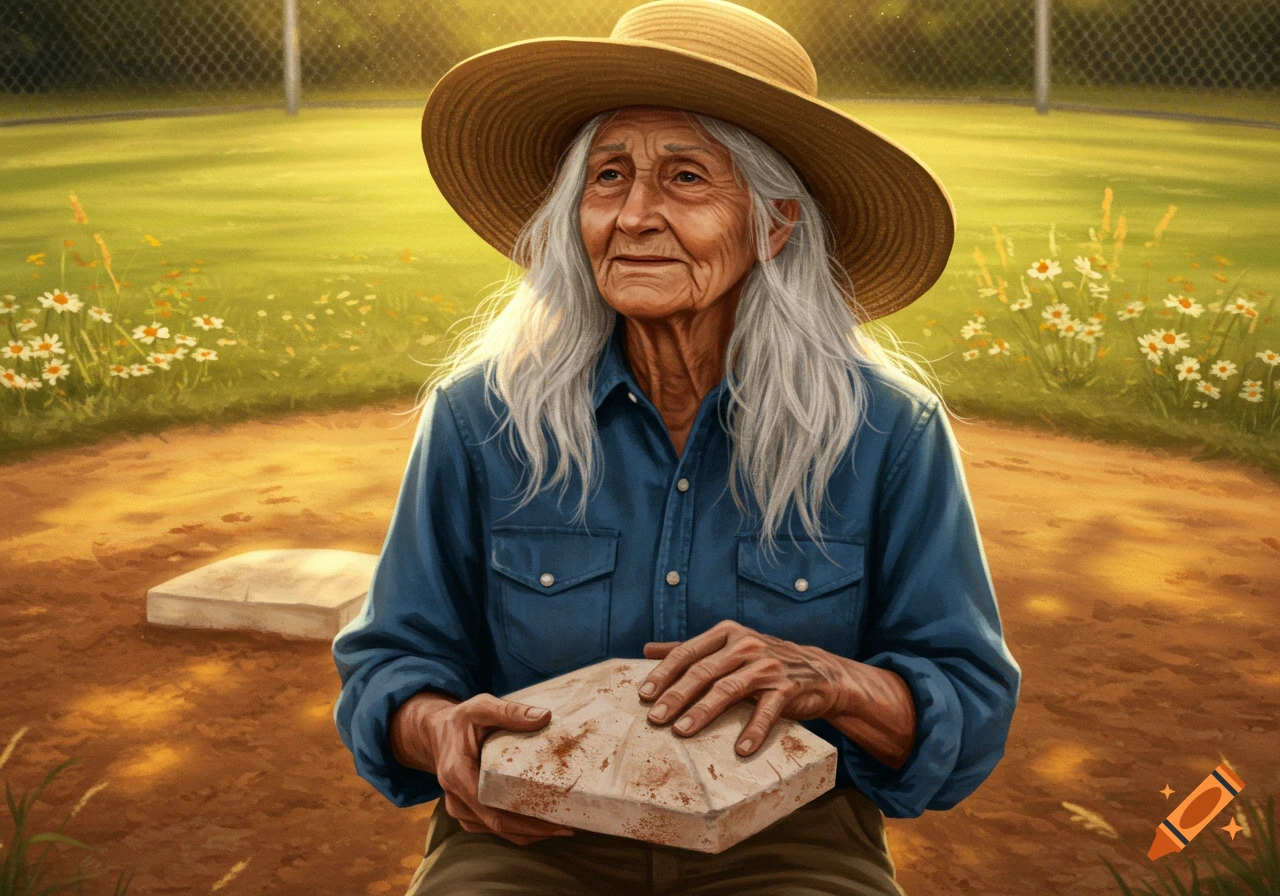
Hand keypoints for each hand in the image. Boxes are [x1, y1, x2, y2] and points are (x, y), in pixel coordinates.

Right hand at [392, 692, 576, 845]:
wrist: (438, 734)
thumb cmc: (461, 720)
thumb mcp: (481, 707)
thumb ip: (509, 711)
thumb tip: (544, 717)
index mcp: (457, 774)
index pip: (490, 806)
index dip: (524, 818)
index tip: (554, 819)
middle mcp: (456, 798)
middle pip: (498, 824)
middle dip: (535, 830)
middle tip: (568, 828)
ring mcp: (460, 810)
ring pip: (497, 831)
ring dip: (530, 833)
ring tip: (563, 827)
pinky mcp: (468, 813)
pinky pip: (494, 828)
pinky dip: (519, 829)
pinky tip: (543, 825)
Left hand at [638, 619, 847, 755]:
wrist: (818, 671)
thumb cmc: (763, 662)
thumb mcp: (728, 647)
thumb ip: (690, 649)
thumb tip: (647, 649)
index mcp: (727, 634)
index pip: (688, 652)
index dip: (664, 673)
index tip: (643, 695)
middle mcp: (746, 645)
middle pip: (703, 671)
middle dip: (676, 696)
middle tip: (655, 718)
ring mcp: (768, 666)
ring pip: (729, 689)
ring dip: (704, 712)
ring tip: (682, 731)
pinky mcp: (788, 688)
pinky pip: (767, 711)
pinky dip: (753, 731)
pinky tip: (741, 750)